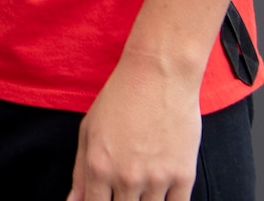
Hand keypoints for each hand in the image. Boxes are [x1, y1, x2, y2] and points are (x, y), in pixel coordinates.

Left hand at [67, 51, 200, 200]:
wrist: (159, 76)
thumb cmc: (120, 98)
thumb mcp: (88, 130)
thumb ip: (80, 171)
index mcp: (99, 167)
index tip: (104, 200)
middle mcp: (126, 177)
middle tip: (125, 191)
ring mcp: (156, 179)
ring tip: (142, 188)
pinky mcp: (183, 175)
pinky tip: (161, 194)